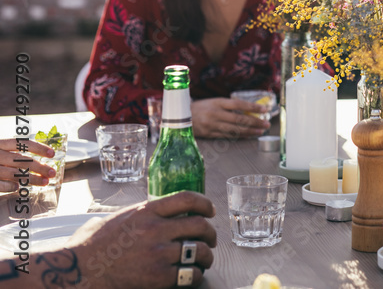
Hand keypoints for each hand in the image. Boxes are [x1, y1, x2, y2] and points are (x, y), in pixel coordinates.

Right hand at [0, 139, 55, 190]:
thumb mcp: (1, 151)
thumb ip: (15, 153)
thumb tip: (41, 160)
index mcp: (0, 144)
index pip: (22, 144)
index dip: (38, 148)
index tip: (52, 154)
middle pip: (21, 160)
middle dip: (39, 167)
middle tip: (52, 173)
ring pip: (13, 174)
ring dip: (31, 178)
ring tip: (44, 182)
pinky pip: (0, 184)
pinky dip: (10, 186)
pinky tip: (18, 188)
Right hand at [66, 191, 215, 287]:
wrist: (77, 271)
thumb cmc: (91, 245)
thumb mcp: (116, 218)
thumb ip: (139, 213)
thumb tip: (154, 211)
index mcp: (146, 211)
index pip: (187, 199)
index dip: (204, 203)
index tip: (210, 210)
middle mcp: (155, 229)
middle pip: (199, 225)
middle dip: (210, 233)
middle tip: (211, 239)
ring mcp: (158, 253)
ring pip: (199, 250)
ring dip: (207, 256)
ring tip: (205, 259)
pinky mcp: (157, 277)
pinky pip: (190, 274)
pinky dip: (196, 274)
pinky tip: (192, 275)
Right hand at [191, 97, 269, 137]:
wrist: (180, 117)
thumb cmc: (201, 107)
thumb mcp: (214, 101)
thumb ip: (229, 105)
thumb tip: (249, 110)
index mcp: (217, 102)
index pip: (239, 104)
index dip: (253, 107)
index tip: (265, 110)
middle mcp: (215, 114)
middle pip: (239, 119)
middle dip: (255, 122)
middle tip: (266, 124)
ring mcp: (212, 125)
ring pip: (235, 130)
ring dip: (249, 131)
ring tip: (260, 131)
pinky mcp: (209, 134)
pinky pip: (228, 136)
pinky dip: (239, 136)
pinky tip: (248, 136)